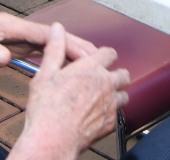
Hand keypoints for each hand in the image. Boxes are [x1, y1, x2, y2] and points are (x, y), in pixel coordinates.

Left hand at [0, 9, 99, 70]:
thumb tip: (4, 58)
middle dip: (78, 45)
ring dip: (70, 51)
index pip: (48, 36)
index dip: (69, 44)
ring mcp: (17, 36)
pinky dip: (56, 56)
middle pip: (56, 37)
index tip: (87, 53)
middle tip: (100, 57)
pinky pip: (42, 50)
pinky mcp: (13, 44)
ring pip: (51, 44)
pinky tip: (64, 66)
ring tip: (91, 62)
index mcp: (12, 27)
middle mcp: (18, 29)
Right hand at [13, 23, 129, 159]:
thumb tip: (57, 29)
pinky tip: (99, 115)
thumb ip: (55, 49)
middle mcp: (105, 84)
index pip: (109, 53)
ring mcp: (110, 104)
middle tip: (104, 80)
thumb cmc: (47, 110)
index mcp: (90, 69)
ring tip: (104, 98)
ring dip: (116, 94)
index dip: (105, 55)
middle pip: (123, 74)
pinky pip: (118, 115)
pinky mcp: (110, 123)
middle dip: (115, 75)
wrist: (52, 139)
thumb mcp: (45, 74)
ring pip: (124, 94)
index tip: (101, 59)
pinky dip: (111, 114)